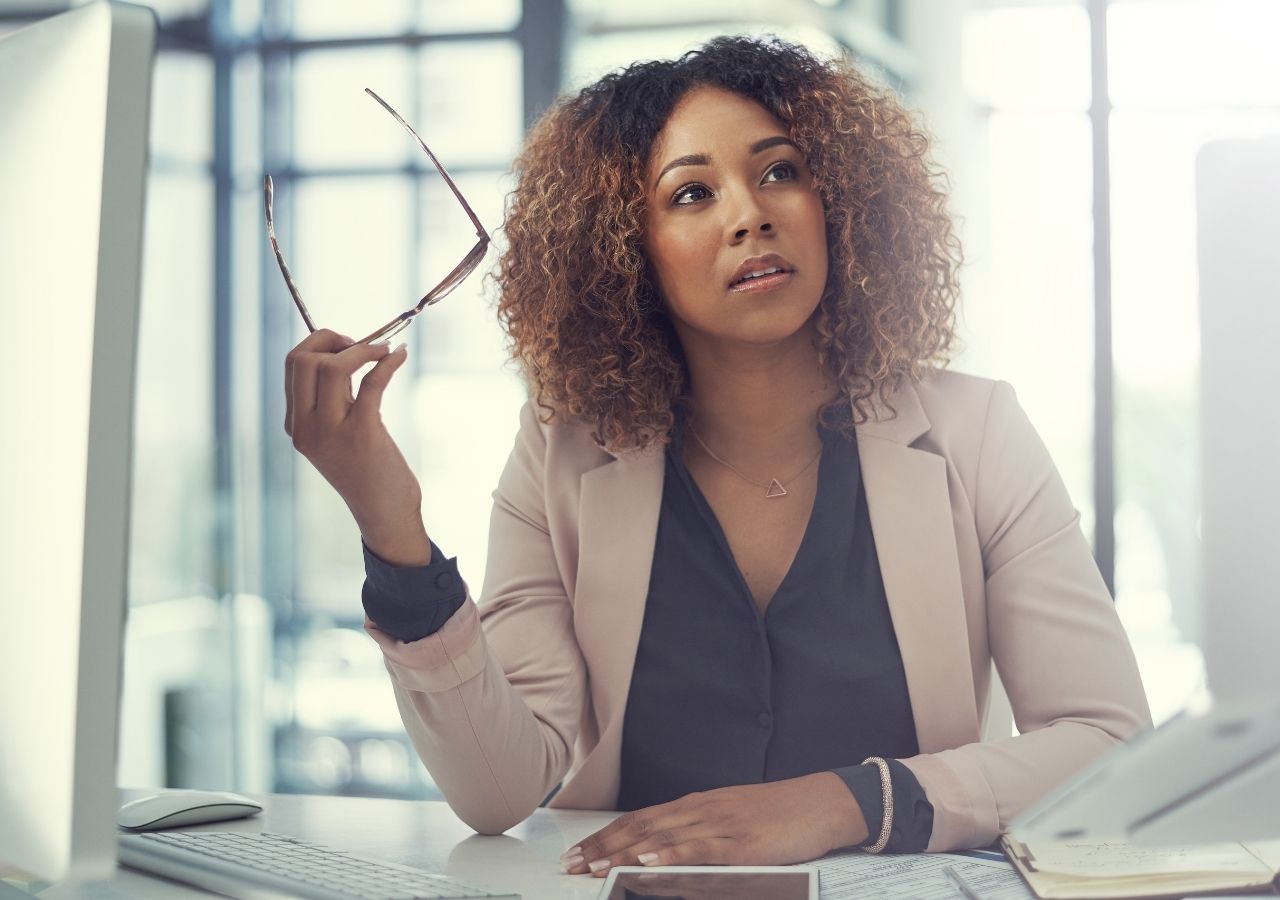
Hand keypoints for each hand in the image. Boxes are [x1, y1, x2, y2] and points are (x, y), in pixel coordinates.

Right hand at [284, 329, 428, 564]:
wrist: (383, 512)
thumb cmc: (367, 470)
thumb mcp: (337, 434)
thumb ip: (332, 401)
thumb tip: (345, 355)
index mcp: (296, 425)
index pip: (292, 365)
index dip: (319, 344)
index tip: (345, 344)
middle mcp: (305, 428)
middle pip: (303, 360)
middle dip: (332, 339)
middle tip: (362, 344)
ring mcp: (331, 432)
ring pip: (333, 367)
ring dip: (364, 349)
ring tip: (385, 350)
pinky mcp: (362, 434)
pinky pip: (372, 383)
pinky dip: (388, 362)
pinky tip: (401, 355)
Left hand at [560, 772, 868, 876]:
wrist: (820, 802)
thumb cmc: (777, 815)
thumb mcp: (730, 819)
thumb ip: (697, 832)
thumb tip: (661, 850)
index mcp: (696, 805)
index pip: (638, 819)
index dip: (604, 836)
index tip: (577, 852)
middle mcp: (700, 810)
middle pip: (640, 827)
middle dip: (601, 847)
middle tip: (571, 864)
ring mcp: (719, 824)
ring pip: (662, 838)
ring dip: (623, 853)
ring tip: (594, 866)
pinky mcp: (740, 842)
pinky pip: (699, 849)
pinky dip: (670, 855)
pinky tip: (649, 861)